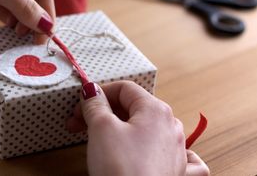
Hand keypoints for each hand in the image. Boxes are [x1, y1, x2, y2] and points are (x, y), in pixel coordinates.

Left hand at [0, 0, 54, 42]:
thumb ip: (24, 7)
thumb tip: (47, 26)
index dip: (46, 15)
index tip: (45, 38)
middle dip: (30, 18)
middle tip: (29, 40)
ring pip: (14, 0)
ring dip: (17, 19)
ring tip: (17, 36)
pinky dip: (3, 14)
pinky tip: (7, 28)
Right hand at [66, 81, 208, 175]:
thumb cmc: (123, 170)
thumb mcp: (101, 128)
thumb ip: (95, 105)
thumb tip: (92, 91)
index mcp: (155, 110)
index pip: (124, 88)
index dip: (99, 94)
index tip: (81, 106)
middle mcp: (171, 127)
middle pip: (134, 108)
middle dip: (104, 113)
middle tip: (80, 123)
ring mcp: (176, 150)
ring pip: (148, 128)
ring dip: (121, 128)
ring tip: (102, 139)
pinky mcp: (175, 171)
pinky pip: (176, 153)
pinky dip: (163, 148)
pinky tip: (159, 150)